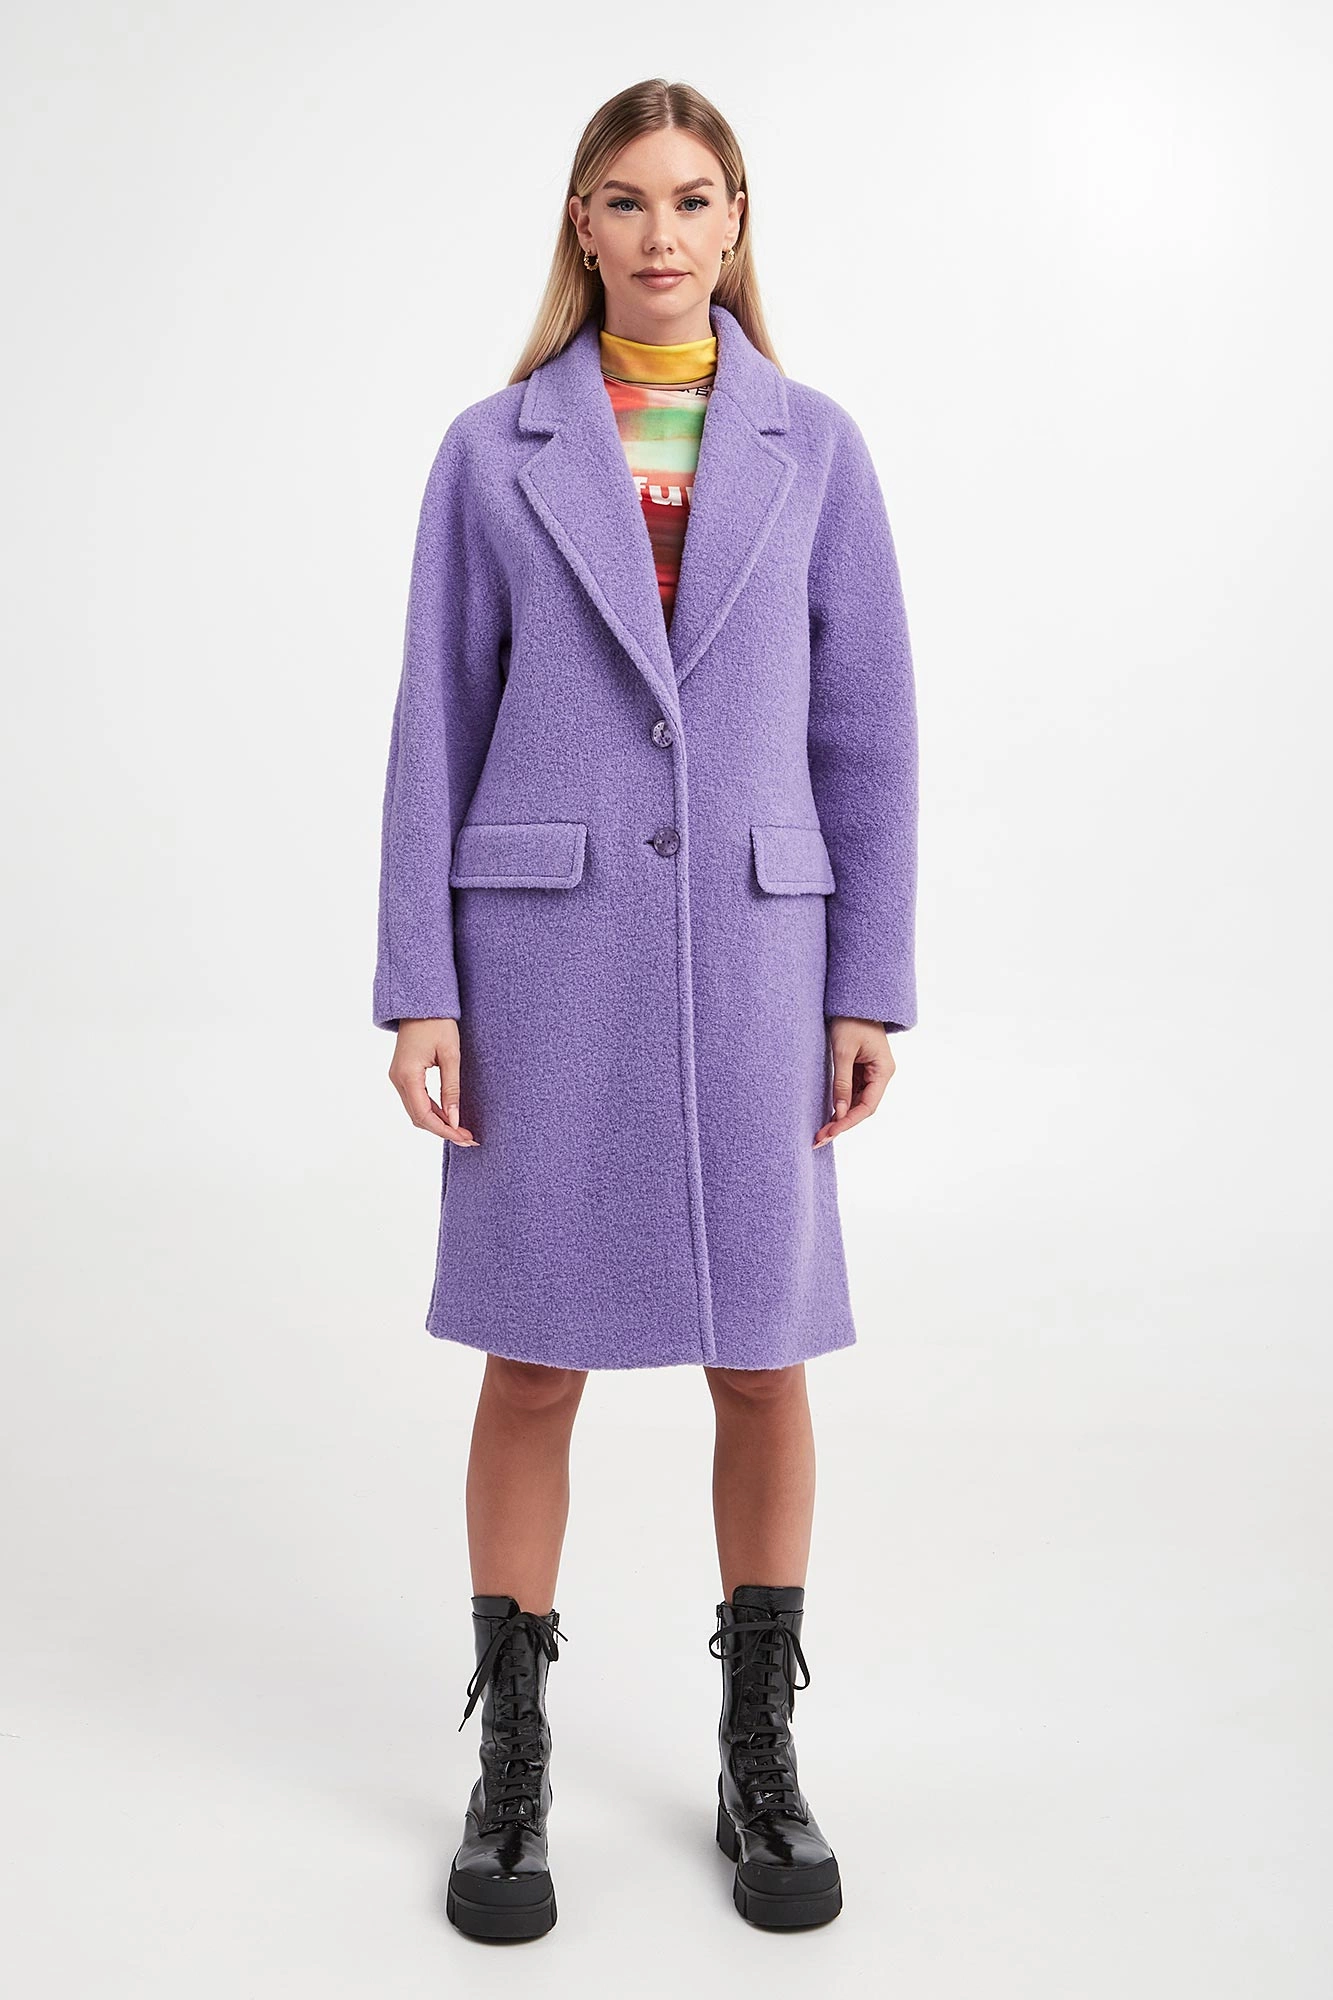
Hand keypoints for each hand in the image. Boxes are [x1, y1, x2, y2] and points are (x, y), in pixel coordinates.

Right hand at [388, 1019, 479, 1144]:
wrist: (421, 1004)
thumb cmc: (437, 1024)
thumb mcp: (451, 1056)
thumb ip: (451, 1089)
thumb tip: (454, 1119)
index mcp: (408, 1075)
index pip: (424, 1115)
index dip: (444, 1130)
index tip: (465, 1137)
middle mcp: (398, 1079)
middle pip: (418, 1117)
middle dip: (443, 1130)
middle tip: (468, 1138)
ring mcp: (398, 1077)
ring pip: (416, 1111)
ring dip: (438, 1123)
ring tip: (462, 1130)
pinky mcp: (403, 1075)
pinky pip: (415, 1100)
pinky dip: (432, 1111)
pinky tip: (449, 1116)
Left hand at [813, 1017, 894, 1146]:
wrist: (853, 999)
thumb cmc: (850, 1020)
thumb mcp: (843, 1051)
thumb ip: (841, 1082)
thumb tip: (840, 1111)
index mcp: (883, 1071)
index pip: (868, 1106)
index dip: (849, 1122)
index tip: (830, 1132)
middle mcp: (881, 1074)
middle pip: (863, 1107)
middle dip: (842, 1124)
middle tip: (819, 1138)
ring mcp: (871, 1072)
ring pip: (857, 1102)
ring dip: (840, 1117)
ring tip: (820, 1131)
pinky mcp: (861, 1069)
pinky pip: (852, 1091)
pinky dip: (840, 1104)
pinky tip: (827, 1115)